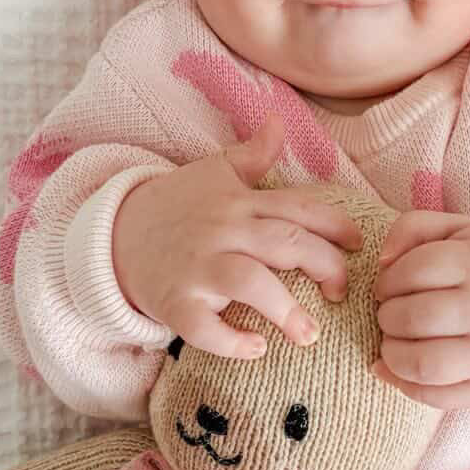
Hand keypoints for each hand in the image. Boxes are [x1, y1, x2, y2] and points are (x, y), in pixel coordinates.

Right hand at [112, 110, 363, 357]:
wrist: (112, 235)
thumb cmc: (173, 206)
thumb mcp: (211, 174)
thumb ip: (252, 153)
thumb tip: (278, 119)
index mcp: (238, 203)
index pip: (297, 208)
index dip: (334, 225)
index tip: (357, 243)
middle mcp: (222, 231)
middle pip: (284, 243)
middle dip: (323, 266)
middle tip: (342, 292)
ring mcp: (197, 267)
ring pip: (249, 281)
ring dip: (285, 310)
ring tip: (310, 335)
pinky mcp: (174, 302)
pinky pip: (204, 326)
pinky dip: (231, 341)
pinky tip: (256, 349)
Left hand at [369, 212, 469, 409]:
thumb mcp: (454, 233)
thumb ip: (413, 227)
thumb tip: (382, 262)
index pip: (413, 271)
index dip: (387, 281)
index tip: (386, 287)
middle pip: (413, 318)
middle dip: (387, 317)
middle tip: (391, 315)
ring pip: (422, 363)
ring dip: (391, 354)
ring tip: (393, 342)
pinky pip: (433, 397)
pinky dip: (404, 385)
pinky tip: (399, 367)